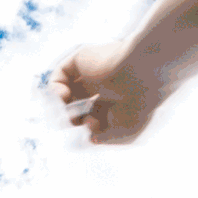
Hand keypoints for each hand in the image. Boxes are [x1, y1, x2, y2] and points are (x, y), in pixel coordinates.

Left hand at [52, 42, 166, 142]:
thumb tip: (90, 139)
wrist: (142, 76)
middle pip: (79, 106)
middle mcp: (104, 85)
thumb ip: (106, 138)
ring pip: (67, 91)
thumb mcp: (126, 133)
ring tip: (73, 112)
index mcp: (117, 101)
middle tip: (84, 123)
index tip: (95, 133)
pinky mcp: (82, 58)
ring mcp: (92, 71)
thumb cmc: (138, 105)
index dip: (89, 130)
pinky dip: (55, 89)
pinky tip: (64, 96)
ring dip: (64, 108)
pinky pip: (60, 73)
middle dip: (76, 121)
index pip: (94, 118)